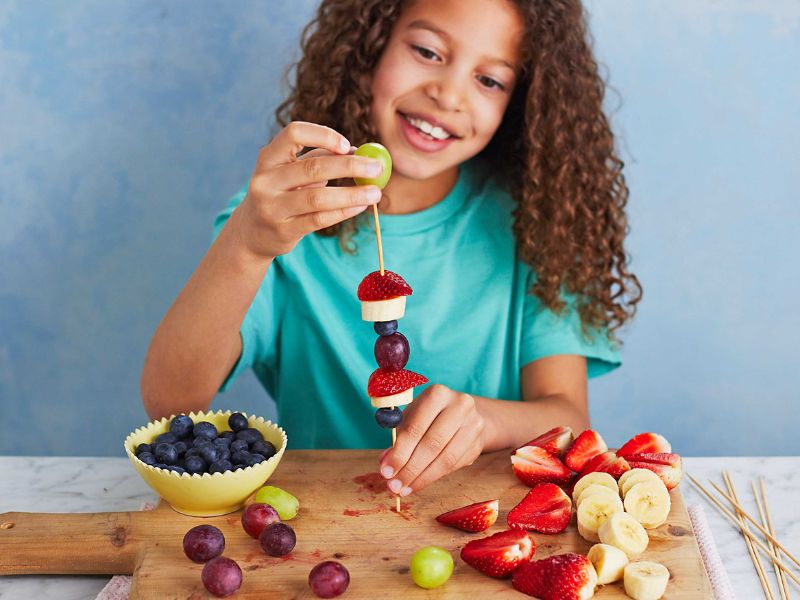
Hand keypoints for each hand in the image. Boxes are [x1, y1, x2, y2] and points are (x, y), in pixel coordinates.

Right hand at [236, 121, 384, 259]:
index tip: (347, 145)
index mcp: (268, 158)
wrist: (252, 232)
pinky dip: (343, 212)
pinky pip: (319, 219)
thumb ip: (319, 158)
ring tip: (376, 193)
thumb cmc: (281, 193)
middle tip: (377, 168)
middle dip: (350, 166)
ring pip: (318, 198)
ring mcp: (272, 207)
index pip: (293, 133)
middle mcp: (265, 180)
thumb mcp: (292, 172)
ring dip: (352, 194)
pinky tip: (360, 206)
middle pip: (312, 168)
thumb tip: (358, 150)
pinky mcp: (283, 230)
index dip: (322, 135)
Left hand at [378, 384, 486, 496]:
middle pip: (432, 444)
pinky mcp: (478, 443)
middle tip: (394, 486)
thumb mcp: (411, 418)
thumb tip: (386, 462)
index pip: (416, 427)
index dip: (400, 452)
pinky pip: (455, 466)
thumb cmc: (429, 416)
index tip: (386, 471)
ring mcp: (473, 424)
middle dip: (410, 468)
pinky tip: (419, 483)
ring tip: (405, 488)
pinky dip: (434, 477)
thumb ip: (398, 438)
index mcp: (438, 394)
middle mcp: (459, 405)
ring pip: (446, 458)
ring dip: (422, 477)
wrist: (462, 414)